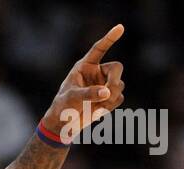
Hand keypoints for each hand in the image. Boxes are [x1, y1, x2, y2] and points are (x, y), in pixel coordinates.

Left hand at [43, 24, 125, 142]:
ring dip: (112, 97)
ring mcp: (104, 85)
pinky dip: (111, 106)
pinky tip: (98, 112)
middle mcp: (97, 73)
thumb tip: (107, 92)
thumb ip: (89, 94)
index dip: (110, 38)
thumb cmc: (63, 107)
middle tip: (109, 92)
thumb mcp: (73, 98)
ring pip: (119, 85)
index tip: (120, 27)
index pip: (99, 49)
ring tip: (97, 108)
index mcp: (85, 66)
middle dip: (115, 81)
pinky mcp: (108, 98)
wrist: (64, 125)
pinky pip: (119, 98)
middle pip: (117, 68)